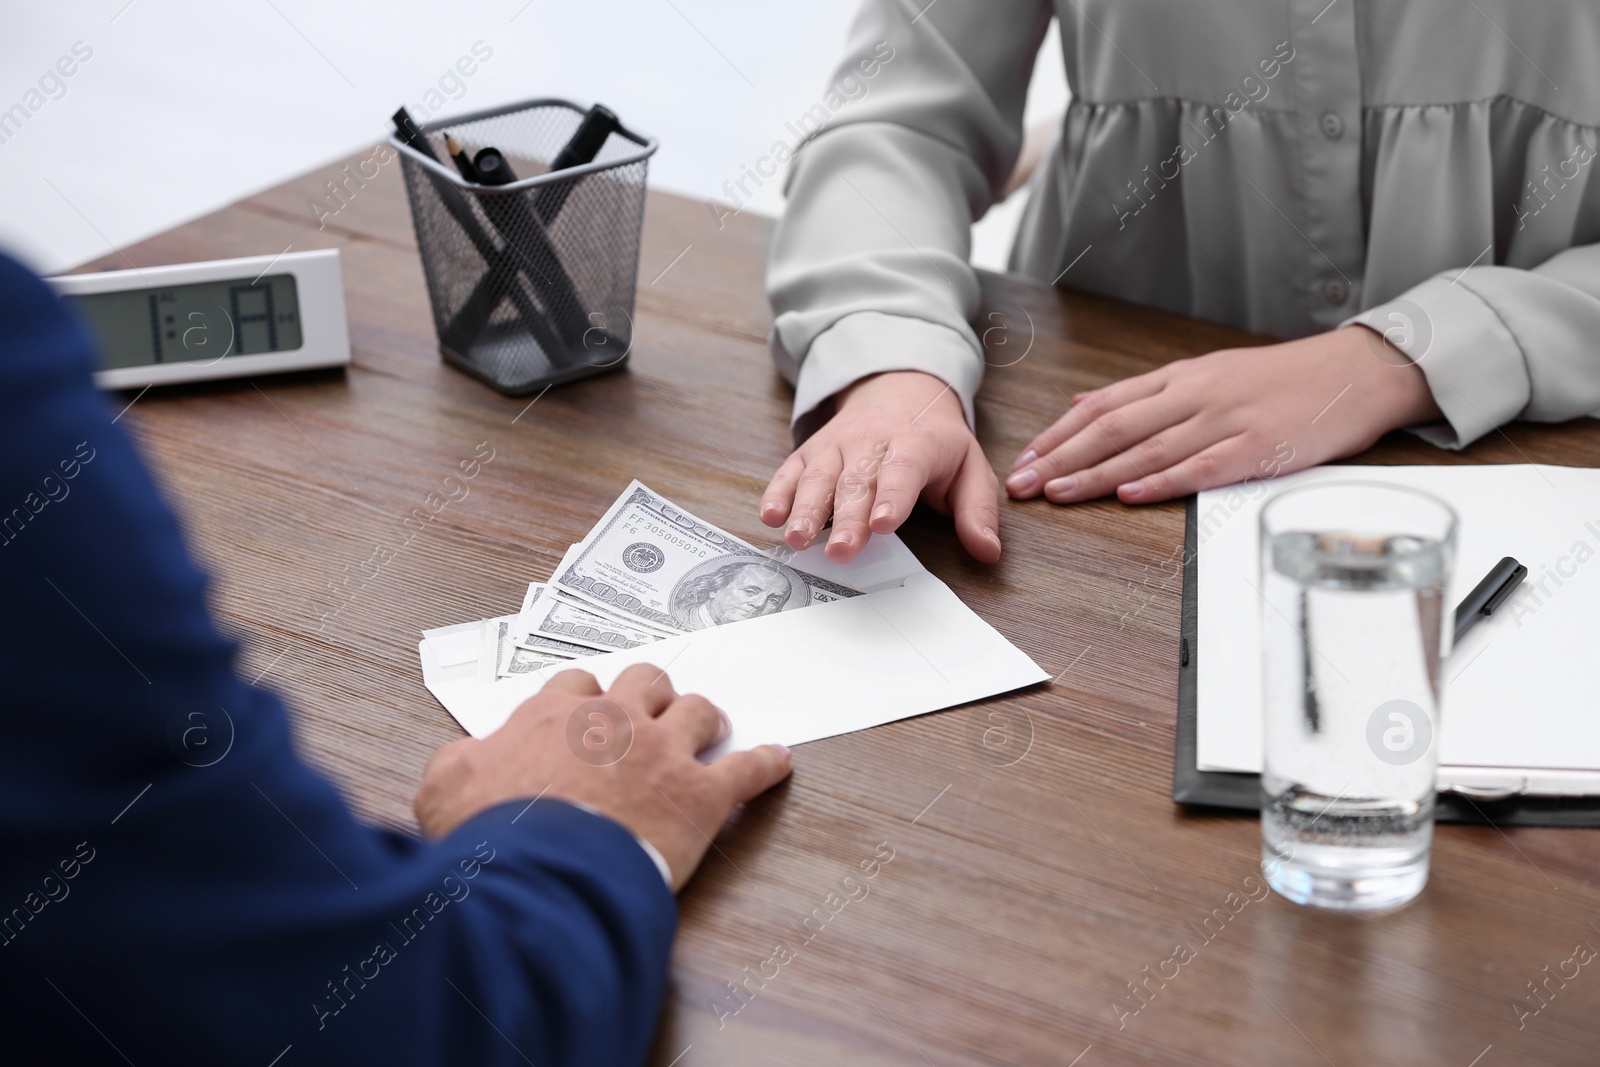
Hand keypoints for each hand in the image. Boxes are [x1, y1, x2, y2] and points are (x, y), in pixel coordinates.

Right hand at [414, 665, 791, 890]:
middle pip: (646, 681)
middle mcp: (615, 720)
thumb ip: (458, 762)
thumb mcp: (444, 787)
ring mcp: (663, 753)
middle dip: (651, 691)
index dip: (586, 698)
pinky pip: (747, 770)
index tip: (588, 712)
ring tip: (711, 728)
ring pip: (699, 712)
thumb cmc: (490, 833)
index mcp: (555, 714)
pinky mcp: (701, 796)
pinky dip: (765, 764)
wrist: (541, 871)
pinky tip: (778, 760)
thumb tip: (467, 758)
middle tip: (654, 709)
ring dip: (704, 718)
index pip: (577, 684)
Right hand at [760, 370, 1001, 563]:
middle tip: (841, 552)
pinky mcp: (811, 451)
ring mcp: (837, 445)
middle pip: (857, 481)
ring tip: (797, 537)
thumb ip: (977, 510)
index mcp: (915, 445)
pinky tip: (770, 515)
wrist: (898, 387)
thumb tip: (988, 552)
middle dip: (847, 518)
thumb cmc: (935, 440)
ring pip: (819, 476)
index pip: (903, 471)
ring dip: (806, 508)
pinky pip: (791, 470)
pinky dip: (778, 492)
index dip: (892, 497)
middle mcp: (871, 442)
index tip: (883, 525)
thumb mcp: (969, 466)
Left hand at [1005, 325, 1443, 504]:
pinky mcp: (1258, 447)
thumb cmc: (1282, 379)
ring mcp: (1226, 420)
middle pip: (1114, 427)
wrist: (1357, 371)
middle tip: (1023, 484)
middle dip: (1062, 458)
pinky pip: (1203, 466)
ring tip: (1059, 494)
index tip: (1024, 459)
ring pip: (1148, 448)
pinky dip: (1164, 481)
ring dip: (1098, 474)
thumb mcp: (1206, 373)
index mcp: (1179, 378)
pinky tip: (1132, 494)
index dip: (1058, 434)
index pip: (1103, 405)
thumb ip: (1145, 394)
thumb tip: (1084, 404)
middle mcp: (1195, 395)